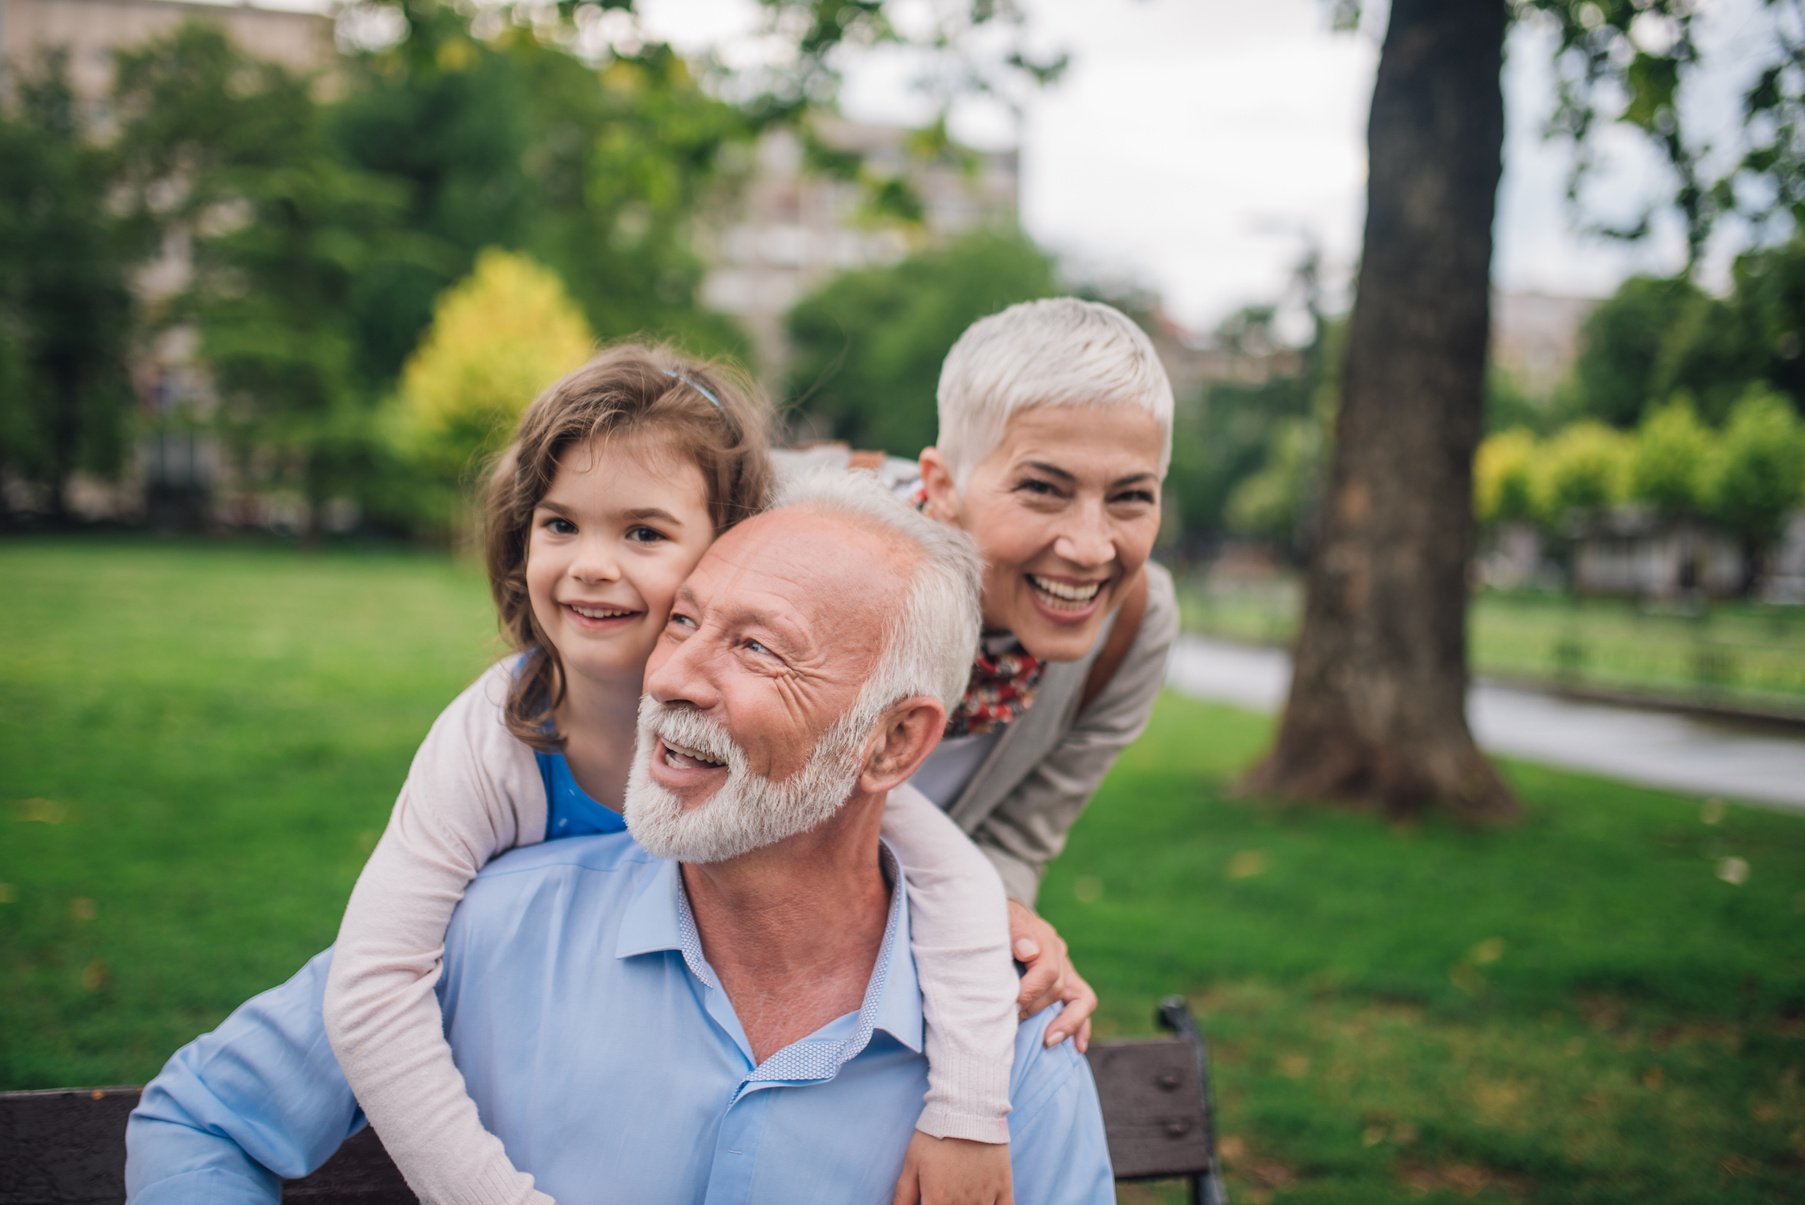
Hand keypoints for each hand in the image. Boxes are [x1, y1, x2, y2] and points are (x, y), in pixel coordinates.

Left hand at [891, 1132, 1012, 1204]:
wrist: (967, 1109)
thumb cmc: (935, 1135)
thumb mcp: (912, 1163)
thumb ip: (904, 1196)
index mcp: (939, 1201)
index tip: (930, 1201)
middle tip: (945, 1196)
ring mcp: (986, 1198)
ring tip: (961, 1199)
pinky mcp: (1003, 1187)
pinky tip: (985, 1204)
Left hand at [1007, 899, 1096, 1052]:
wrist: (995, 916)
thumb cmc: (991, 920)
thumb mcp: (997, 919)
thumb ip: (1014, 930)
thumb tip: (1029, 952)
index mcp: (1042, 937)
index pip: (1048, 969)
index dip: (1031, 991)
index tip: (1011, 1004)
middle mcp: (1058, 952)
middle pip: (1059, 987)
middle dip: (1036, 1007)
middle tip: (1013, 1019)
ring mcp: (1065, 968)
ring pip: (1080, 998)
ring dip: (1065, 1023)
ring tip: (1048, 1041)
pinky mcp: (1066, 982)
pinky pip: (1082, 1005)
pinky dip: (1080, 1026)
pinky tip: (1076, 1047)